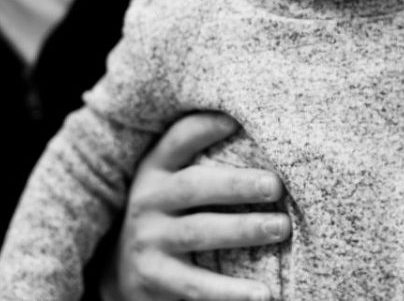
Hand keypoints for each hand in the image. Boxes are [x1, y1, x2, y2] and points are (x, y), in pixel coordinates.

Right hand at [100, 112, 290, 300]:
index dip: (204, 127)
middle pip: (193, 186)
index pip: (178, 140)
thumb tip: (262, 129)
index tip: (235, 121)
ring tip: (281, 228)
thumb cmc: (171, 214)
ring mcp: (148, 241)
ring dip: (242, 229)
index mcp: (156, 169)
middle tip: (276, 186)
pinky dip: (230, 292)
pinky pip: (197, 285)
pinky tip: (263, 294)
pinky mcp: (154, 279)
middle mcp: (148, 201)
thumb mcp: (175, 182)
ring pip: (198, 233)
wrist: (122, 270)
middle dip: (237, 184)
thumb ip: (207, 159)